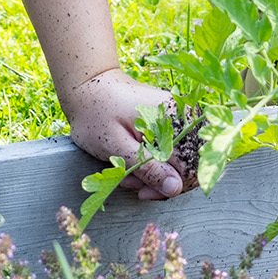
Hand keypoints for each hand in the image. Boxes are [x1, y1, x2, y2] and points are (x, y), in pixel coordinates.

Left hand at [63, 68, 188, 200]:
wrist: (87, 86)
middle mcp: (181, 114)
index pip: (190, 166)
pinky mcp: (169, 119)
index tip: (144, 193)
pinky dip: (154, 160)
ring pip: (178, 159)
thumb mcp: (117, 146)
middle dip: (158, 181)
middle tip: (130, 181)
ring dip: (154, 172)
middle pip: (187, 164)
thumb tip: (175, 188)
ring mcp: (176, 116)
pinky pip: (171, 149)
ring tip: (126, 171)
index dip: (169, 187)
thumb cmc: (96, 113)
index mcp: (171, 119)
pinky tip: (134, 160)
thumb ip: (148, 168)